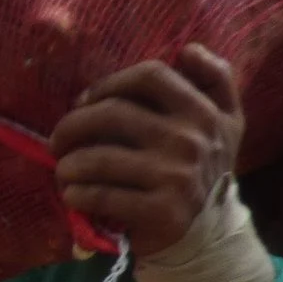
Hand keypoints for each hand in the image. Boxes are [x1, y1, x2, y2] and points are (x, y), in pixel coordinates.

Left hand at [49, 45, 244, 255]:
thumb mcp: (225, 121)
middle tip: (58, 140)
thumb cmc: (202, 168)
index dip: (108, 83)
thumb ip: (216, 79)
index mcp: (204, 111)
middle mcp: (193, 140)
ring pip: (100, 158)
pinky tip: (72, 195)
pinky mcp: (160, 212)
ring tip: (62, 169)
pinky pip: (102, 196)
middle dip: (73, 125)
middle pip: (114, 113)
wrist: (207, 232)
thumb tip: (189, 49)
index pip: (150, 76)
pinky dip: (77, 195)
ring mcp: (176, 177)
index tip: (86, 102)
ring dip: (68, 164)